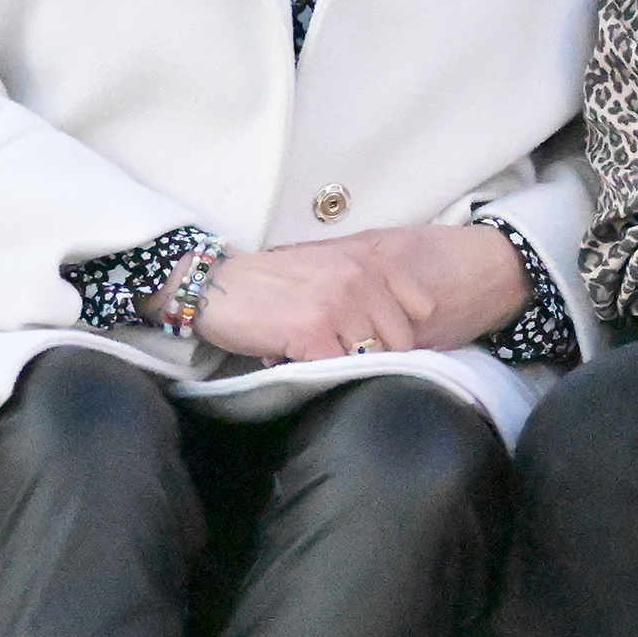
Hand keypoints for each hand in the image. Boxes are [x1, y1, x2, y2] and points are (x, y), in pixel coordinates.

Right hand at [187, 226, 521, 364]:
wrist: (217, 284)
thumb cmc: (272, 283)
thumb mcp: (329, 268)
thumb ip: (366, 288)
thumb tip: (400, 333)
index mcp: (367, 262)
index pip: (420, 307)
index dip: (404, 333)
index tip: (381, 342)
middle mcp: (359, 279)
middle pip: (401, 341)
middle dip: (376, 357)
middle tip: (340, 355)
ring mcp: (338, 306)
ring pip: (374, 359)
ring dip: (348, 367)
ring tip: (316, 354)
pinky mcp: (315, 333)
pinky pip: (342, 370)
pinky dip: (324, 374)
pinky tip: (300, 360)